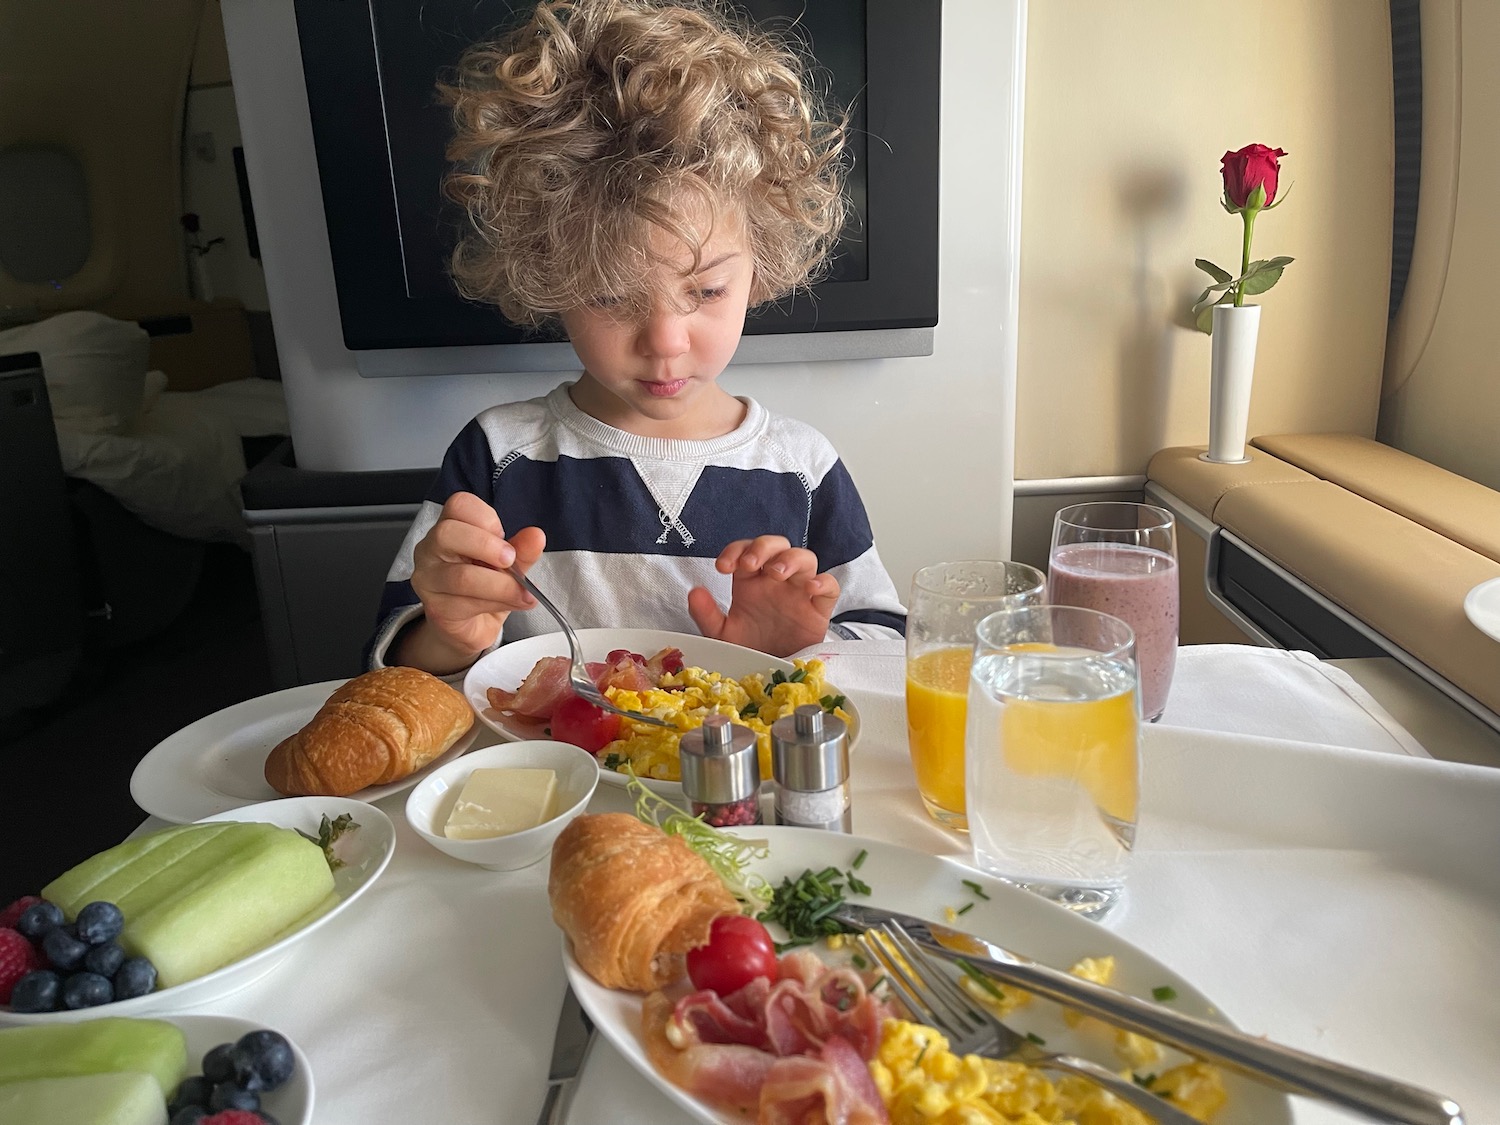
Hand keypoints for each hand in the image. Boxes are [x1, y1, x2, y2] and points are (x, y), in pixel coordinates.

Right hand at [400, 492, 544, 671]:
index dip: (486, 518)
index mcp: (450, 527)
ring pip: (462, 576)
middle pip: (448, 533)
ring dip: (500, 585)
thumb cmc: (484, 588)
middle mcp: (431, 549)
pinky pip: (465, 603)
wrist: (469, 628)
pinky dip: (495, 603)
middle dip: (488, 546)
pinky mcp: (436, 608)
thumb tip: (536, 536)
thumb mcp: (509, 565)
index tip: (504, 537)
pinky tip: (509, 604)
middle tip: (510, 561)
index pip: (459, 504)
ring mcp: (429, 579)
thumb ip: (521, 550)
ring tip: (522, 592)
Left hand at [687, 536, 839, 656]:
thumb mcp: (723, 634)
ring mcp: (799, 590)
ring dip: (790, 559)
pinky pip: (830, 585)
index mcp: (751, 580)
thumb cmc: (751, 647)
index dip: (735, 550)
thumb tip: (694, 592)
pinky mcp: (819, 607)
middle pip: (776, 545)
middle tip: (750, 563)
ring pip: (805, 558)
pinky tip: (810, 588)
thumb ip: (706, 614)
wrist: (774, 676)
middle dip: (763, 548)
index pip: (745, 550)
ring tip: (777, 573)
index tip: (723, 567)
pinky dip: (823, 582)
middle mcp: (776, 580)